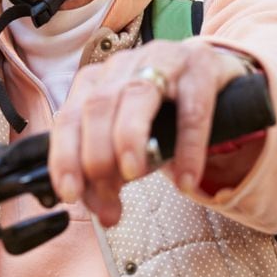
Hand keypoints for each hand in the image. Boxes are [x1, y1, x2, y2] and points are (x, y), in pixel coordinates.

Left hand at [46, 40, 256, 226]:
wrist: (212, 73)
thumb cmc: (163, 111)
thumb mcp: (130, 144)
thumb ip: (111, 177)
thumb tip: (105, 214)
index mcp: (96, 81)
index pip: (68, 118)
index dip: (65, 157)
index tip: (70, 193)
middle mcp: (123, 67)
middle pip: (97, 105)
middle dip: (96, 154)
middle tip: (108, 192)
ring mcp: (163, 62)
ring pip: (136, 95)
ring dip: (129, 139)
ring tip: (134, 175)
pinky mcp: (202, 68)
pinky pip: (193, 110)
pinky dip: (188, 148)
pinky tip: (186, 180)